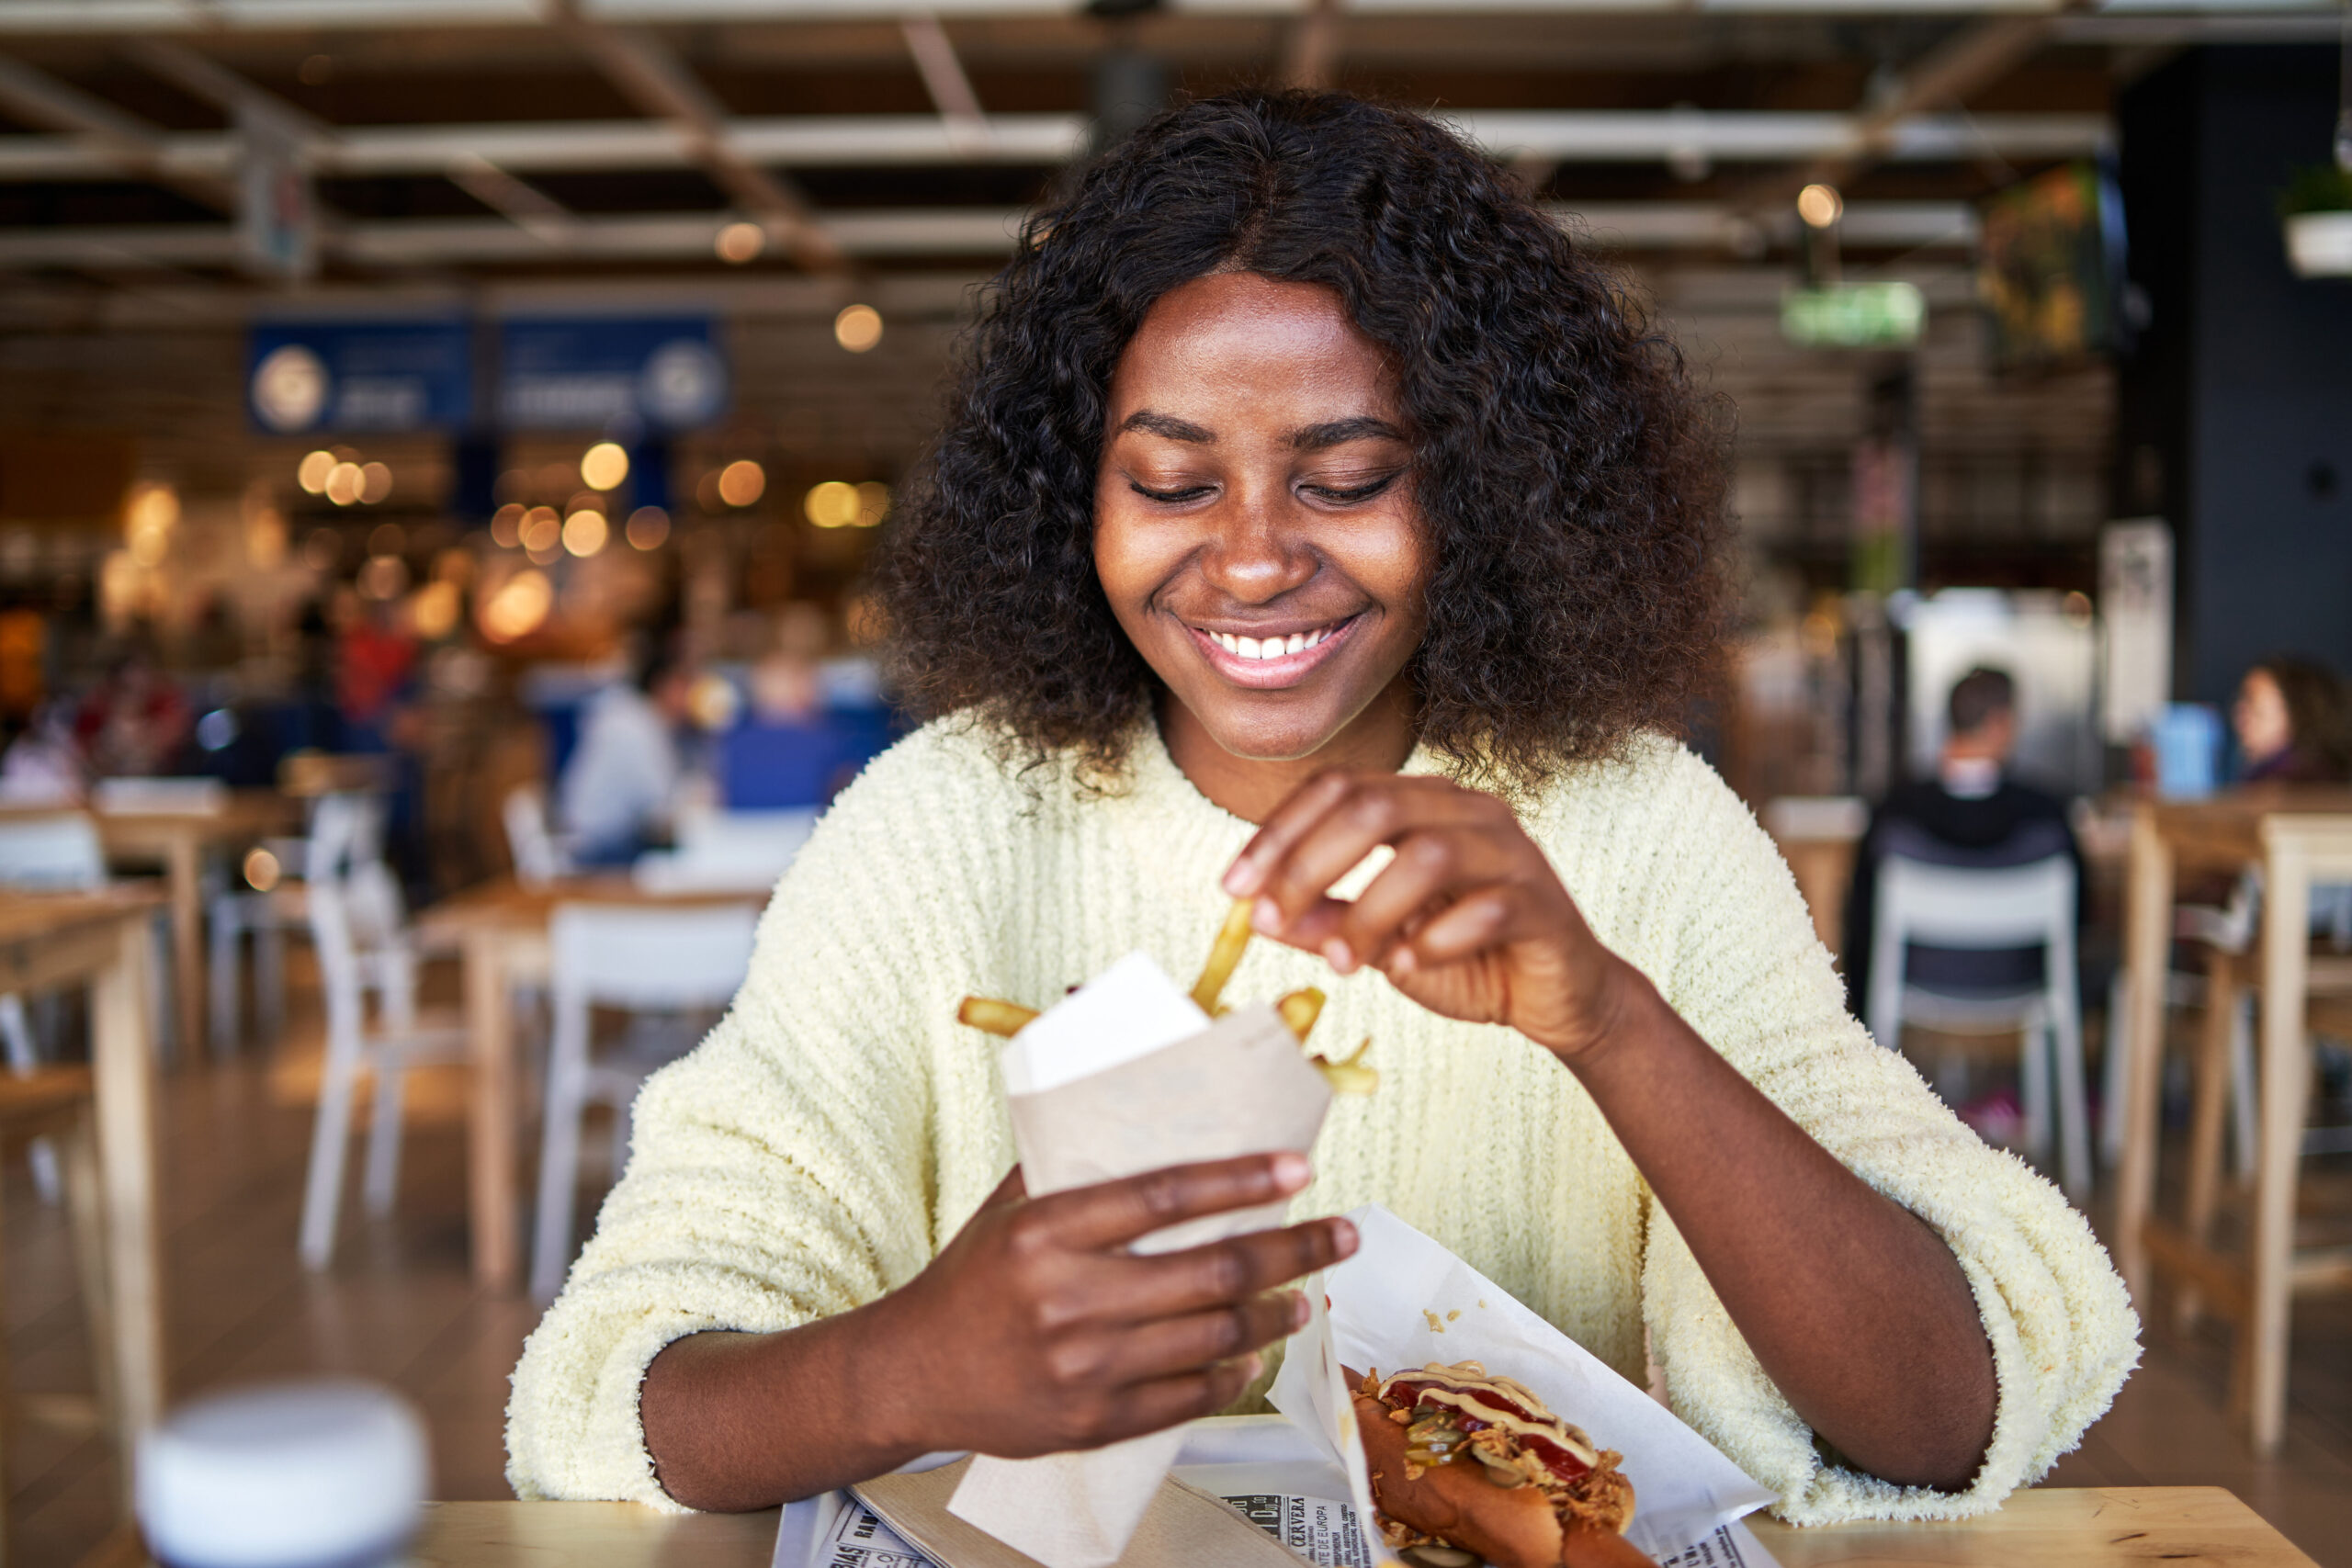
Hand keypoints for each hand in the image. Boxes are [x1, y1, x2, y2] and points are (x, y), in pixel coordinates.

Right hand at [873, 1153, 1356, 1458]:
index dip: (1242, 1179)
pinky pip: (1189, 1396)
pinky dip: (1234, 1372)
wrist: (910, 1374)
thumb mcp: (1009, 1207)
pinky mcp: (1092, 1421)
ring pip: (1214, 1336)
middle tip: (1342, 1234)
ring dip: (1276, 1312)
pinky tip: (1254, 1351)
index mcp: (1046, 1231)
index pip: (1164, 1194)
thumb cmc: (972, 1278)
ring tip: (1305, 1293)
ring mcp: (1083, 1365)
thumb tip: (1139, 1093)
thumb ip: (1072, 1161)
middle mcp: (1067, 1298)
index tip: (1299, 1166)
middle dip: (1295, 1249)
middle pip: (1213, 1271)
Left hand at [1222, 772, 1631, 1061]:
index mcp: (1423, 803)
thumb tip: (1258, 916)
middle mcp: (1468, 811)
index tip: (1233, 887)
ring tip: (1344, 963)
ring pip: (1428, 854)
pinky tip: (1409, 967)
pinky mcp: (1542, 904)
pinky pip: (1487, 908)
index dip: (1278, 833)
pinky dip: (1436, 940)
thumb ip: (1326, 922)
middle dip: (1309, 864)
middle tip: (1272, 920)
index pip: (1338, 787)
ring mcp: (1511, 852)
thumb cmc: (1466, 958)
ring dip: (1369, 911)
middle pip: (1376, 805)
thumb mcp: (1380, 942)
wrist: (1559, 998)